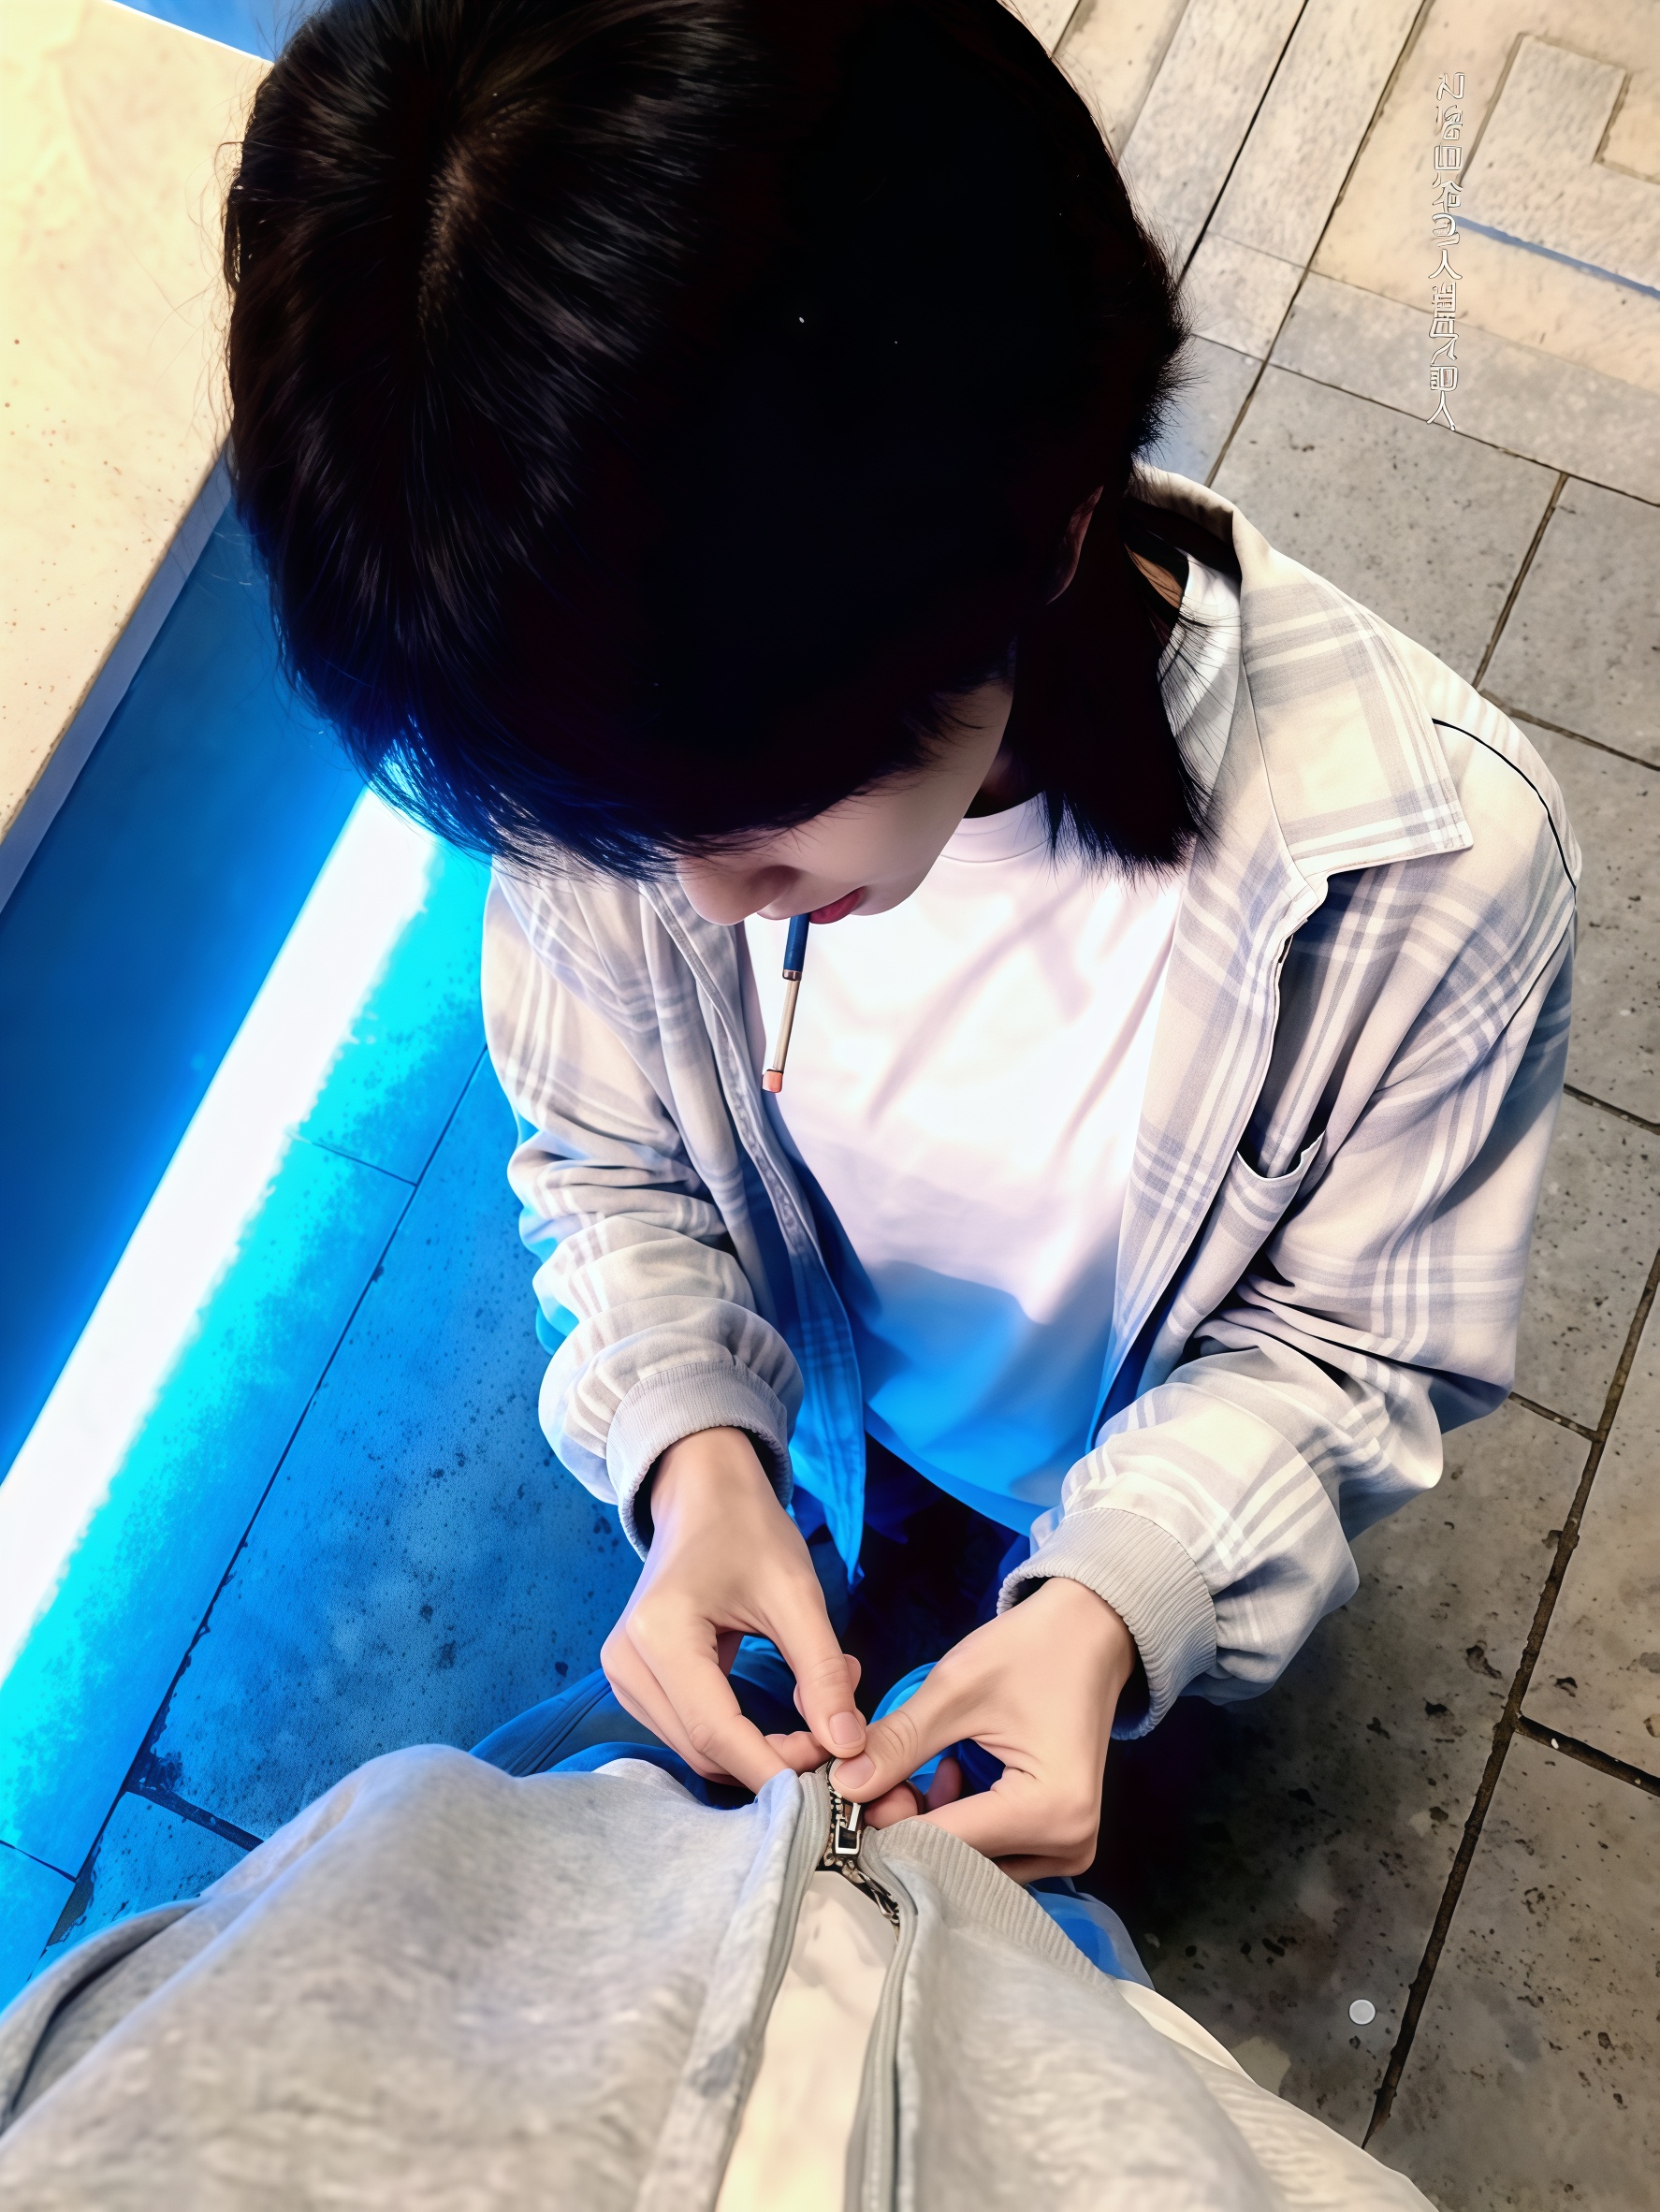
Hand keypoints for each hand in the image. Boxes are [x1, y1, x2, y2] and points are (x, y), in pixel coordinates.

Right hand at [601, 1427, 866, 1792]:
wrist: (703, 1496)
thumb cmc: (748, 1530)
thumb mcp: (796, 1594)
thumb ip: (821, 1672)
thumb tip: (848, 1746)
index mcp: (660, 1633)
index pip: (715, 1730)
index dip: (773, 1763)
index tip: (832, 1771)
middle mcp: (627, 1661)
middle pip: (703, 1748)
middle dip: (772, 1759)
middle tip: (836, 1740)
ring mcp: (623, 1675)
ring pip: (696, 1749)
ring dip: (759, 1751)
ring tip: (817, 1716)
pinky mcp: (635, 1681)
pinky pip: (689, 1731)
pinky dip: (739, 1737)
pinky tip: (784, 1717)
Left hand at [831, 1577, 1134, 1881]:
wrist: (1091, 1633)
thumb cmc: (1031, 1650)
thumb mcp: (956, 1689)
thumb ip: (899, 1743)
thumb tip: (842, 1785)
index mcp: (1050, 1809)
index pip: (944, 1842)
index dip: (887, 1821)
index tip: (847, 1791)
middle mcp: (1068, 1845)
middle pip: (958, 1859)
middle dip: (909, 1821)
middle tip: (880, 1772)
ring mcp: (1069, 1849)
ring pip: (971, 1859)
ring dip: (932, 1822)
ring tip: (923, 1765)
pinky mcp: (1062, 1841)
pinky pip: (994, 1850)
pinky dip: (960, 1821)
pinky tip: (950, 1775)